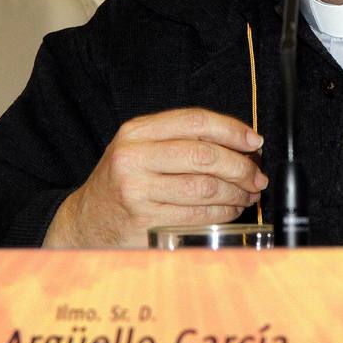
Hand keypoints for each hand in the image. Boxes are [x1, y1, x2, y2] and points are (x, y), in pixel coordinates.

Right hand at [43, 107, 267, 247]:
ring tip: (248, 194)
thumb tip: (243, 143)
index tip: (255, 141)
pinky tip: (231, 210)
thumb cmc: (124, 181)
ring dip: (236, 193)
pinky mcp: (145, 221)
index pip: (195, 121)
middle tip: (257, 175)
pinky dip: (223, 213)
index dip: (232, 129)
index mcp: (136, 132)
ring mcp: (137, 191)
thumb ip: (182, 139)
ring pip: (205, 188)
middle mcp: (133, 157)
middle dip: (241, 166)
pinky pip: (197, 215)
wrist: (86, 220)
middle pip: (204, 155)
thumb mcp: (142, 148)